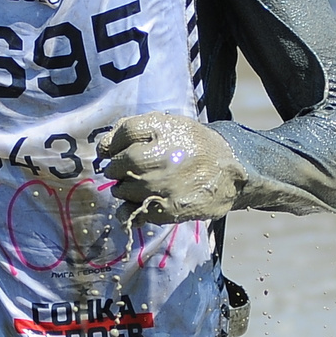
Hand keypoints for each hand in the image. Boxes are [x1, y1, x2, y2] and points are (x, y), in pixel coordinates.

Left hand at [100, 113, 247, 227]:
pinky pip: (132, 212)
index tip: (115, 150)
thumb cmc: (196, 146)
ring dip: (126, 189)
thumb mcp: (172, 124)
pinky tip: (145, 200)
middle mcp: (160, 155)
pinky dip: (132, 208)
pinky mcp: (166, 209)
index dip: (113, 143)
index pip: (120, 134)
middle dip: (118, 168)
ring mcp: (162, 184)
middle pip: (117, 164)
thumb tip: (104, 145)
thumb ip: (137, 126)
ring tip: (144, 184)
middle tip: (132, 170)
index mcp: (162, 129)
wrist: (230, 173)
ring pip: (121, 190)